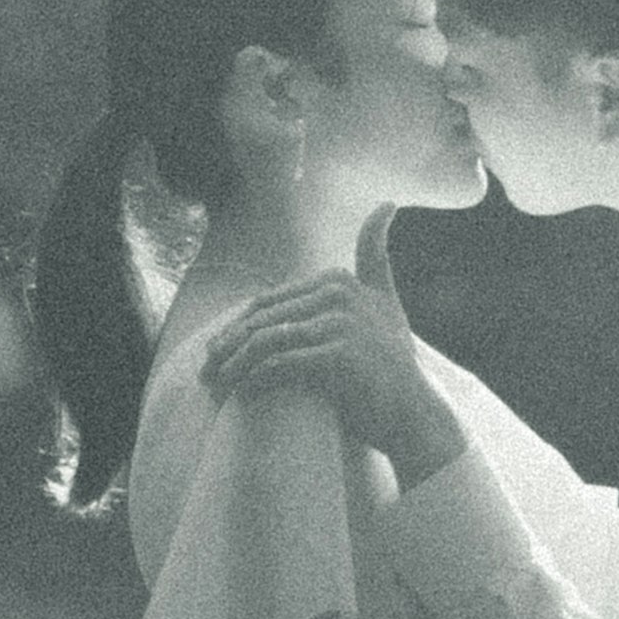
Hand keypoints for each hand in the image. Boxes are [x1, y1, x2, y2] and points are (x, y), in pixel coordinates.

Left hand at [207, 266, 460, 479]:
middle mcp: (338, 293)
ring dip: (231, 364)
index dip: (237, 326)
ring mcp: (339, 321)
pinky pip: (279, 363)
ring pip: (265, 339)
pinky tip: (239, 394)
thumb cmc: (391, 365)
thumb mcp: (387, 301)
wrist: (413, 414)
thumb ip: (377, 256)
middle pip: (262, 318)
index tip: (214, 350)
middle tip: (204, 372)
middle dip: (226, 346)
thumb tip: (384, 205)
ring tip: (213, 385)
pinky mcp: (338, 353)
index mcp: (338, 279)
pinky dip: (253, 379)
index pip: (268, 300)